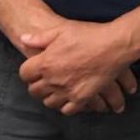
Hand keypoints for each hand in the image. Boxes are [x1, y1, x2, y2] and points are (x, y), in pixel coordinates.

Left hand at [18, 20, 138, 114]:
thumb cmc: (90, 35)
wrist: (115, 44)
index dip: (29, 71)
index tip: (35, 69)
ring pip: (49, 102)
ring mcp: (67, 91)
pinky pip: (67, 110)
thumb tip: (24, 39)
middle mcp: (53, 80)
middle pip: (34, 91)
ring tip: (57, 90)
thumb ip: (40, 37)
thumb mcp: (63, 30)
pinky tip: (70, 99)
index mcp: (45, 62)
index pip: (24, 74)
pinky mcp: (82, 98)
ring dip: (51, 96)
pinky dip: (67, 106)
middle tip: (45, 80)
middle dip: (37, 85)